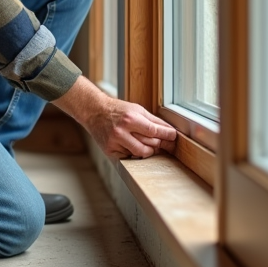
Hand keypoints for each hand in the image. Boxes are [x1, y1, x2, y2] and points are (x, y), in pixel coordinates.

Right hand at [53, 75, 176, 158]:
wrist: (94, 112)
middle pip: (149, 144)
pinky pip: (129, 157)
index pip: (153, 130)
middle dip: (160, 144)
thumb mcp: (136, 109)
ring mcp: (114, 142)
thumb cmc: (117, 110)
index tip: (173, 136)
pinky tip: (135, 146)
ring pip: (140, 153)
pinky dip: (135, 153)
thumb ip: (153, 120)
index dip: (166, 135)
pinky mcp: (110, 151)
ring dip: (149, 150)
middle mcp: (121, 132)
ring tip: (151, 146)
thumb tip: (169, 130)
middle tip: (166, 143)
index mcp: (129, 119)